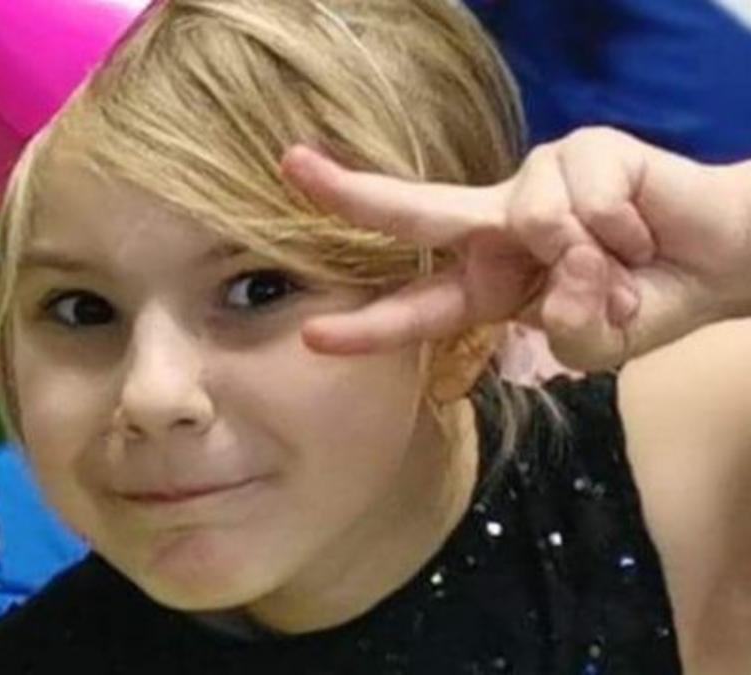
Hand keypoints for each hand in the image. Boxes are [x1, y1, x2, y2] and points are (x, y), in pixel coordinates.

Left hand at [280, 127, 750, 370]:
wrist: (717, 263)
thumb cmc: (641, 302)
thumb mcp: (595, 343)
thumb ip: (567, 328)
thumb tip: (561, 273)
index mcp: (487, 282)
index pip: (416, 307)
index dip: (367, 327)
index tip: (312, 334)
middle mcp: (497, 225)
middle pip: (414, 211)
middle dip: (351, 192)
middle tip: (290, 165)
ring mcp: (535, 181)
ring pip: (536, 221)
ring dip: (594, 263)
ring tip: (624, 267)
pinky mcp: (583, 148)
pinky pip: (587, 198)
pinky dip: (625, 232)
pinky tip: (641, 231)